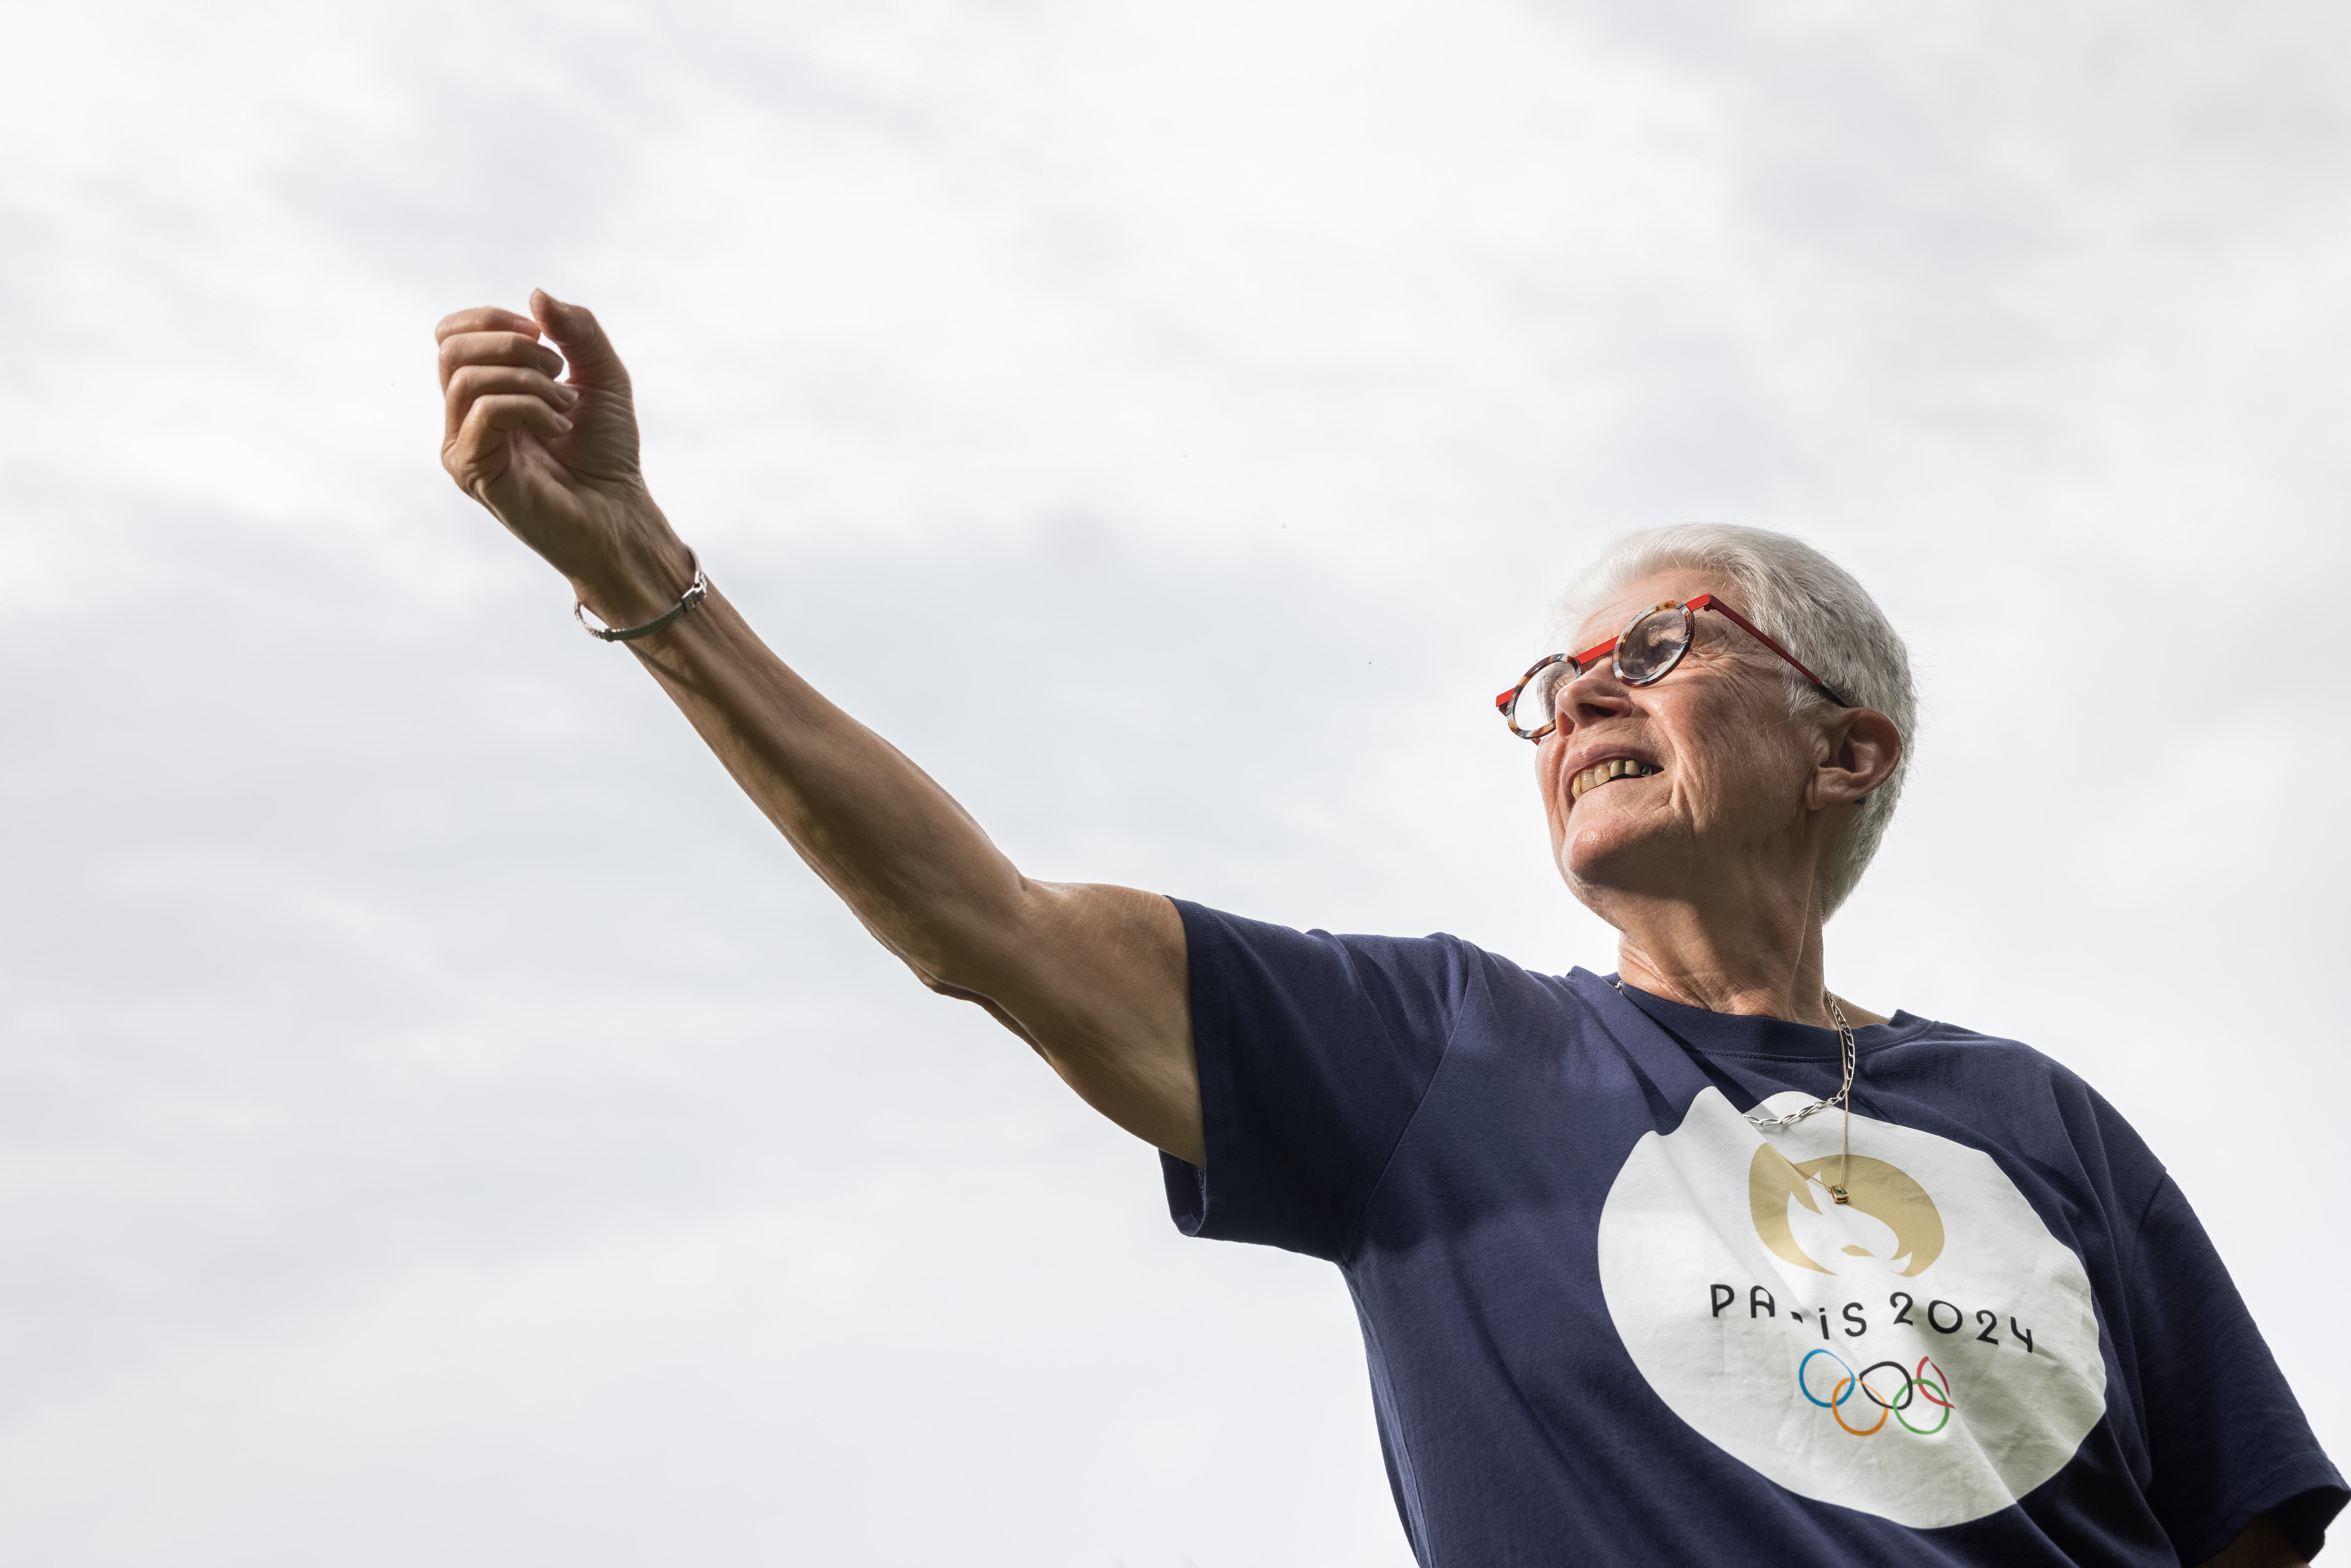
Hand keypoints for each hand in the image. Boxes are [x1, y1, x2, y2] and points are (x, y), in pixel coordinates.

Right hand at [436, 291, 691, 623]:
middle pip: (452, 349)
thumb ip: (577, 330)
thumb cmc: (609, 452)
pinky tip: (560, 429)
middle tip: (558, 373)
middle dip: (513, 348)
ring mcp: (462, 446)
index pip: (451, 336)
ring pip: (466, 378)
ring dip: (528, 380)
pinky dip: (530, 407)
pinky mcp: (472, 471)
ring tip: (566, 406)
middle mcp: (463, 419)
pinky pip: (484, 411)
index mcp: (483, 393)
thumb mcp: (603, 375)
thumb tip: (536, 295)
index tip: (542, 336)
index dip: (493, 320)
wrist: (620, 514)